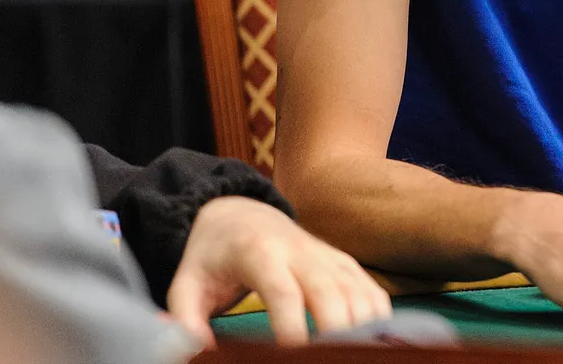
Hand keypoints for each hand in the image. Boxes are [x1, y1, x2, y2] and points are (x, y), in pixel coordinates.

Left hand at [166, 195, 391, 345]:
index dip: (291, 328)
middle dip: (334, 334)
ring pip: (356, 292)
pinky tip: (371, 342)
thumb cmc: (211, 258)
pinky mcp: (342, 262)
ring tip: (351, 355)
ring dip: (360, 328)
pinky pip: (370, 290)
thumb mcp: (186, 285)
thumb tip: (195, 353)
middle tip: (328, 360)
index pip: (283, 292)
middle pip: (330, 293)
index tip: (291, 357)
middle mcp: (300, 251)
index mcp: (259, 253)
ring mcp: (327, 255)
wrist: (240, 213)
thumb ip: (185, 321)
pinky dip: (376, 318)